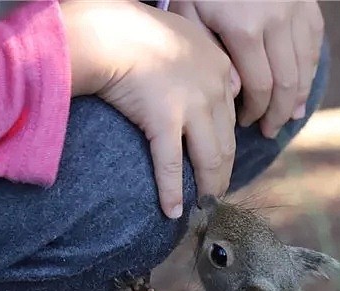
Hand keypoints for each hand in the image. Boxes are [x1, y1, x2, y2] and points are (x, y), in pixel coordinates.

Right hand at [60, 1, 238, 218]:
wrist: (109, 31)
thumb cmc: (137, 30)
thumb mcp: (183, 33)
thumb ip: (202, 57)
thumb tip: (216, 81)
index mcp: (220, 68)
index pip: (230, 117)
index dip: (226, 145)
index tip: (221, 162)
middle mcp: (213, 89)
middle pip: (226, 143)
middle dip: (223, 173)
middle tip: (216, 192)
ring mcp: (192, 107)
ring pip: (209, 158)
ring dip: (208, 186)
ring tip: (203, 204)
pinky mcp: (165, 121)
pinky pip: (171, 165)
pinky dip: (172, 191)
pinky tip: (172, 210)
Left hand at [171, 1, 323, 138]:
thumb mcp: (189, 10)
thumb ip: (208, 51)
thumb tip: (232, 90)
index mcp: (244, 28)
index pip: (260, 87)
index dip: (255, 112)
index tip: (245, 124)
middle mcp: (276, 21)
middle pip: (288, 83)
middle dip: (280, 113)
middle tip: (270, 131)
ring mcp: (296, 10)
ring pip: (306, 66)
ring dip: (299, 96)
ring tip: (290, 116)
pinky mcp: (306, 1)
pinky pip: (314, 42)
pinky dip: (311, 67)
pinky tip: (303, 85)